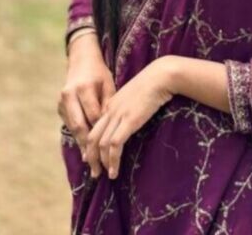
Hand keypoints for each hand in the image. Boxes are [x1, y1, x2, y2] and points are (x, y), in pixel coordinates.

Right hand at [57, 32, 114, 155]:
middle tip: (96, 166)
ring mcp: (62, 102)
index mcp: (83, 88)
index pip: (93, 116)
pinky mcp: (60, 107)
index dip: (101, 133)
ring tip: (91, 164)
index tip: (110, 150)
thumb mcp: (108, 84)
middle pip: (79, 126)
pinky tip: (86, 151)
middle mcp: (69, 96)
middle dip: (88, 147)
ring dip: (82, 146)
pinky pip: (70, 125)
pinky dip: (78, 137)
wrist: (81, 60)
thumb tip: (112, 127)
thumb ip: (109, 104)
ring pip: (72, 128)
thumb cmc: (99, 73)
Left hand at [84, 56, 174, 179]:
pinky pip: (115, 145)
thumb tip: (127, 120)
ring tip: (106, 175)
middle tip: (94, 172)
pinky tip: (115, 170)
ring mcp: (118, 115)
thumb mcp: (134, 95)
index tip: (91, 158)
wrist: (160, 76)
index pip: (94, 128)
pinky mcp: (129, 121)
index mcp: (110, 104)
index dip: (91, 145)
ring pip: (101, 144)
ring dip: (101, 163)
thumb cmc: (153, 83)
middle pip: (92, 137)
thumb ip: (127, 107)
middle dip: (91, 157)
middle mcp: (110, 110)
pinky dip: (113, 160)